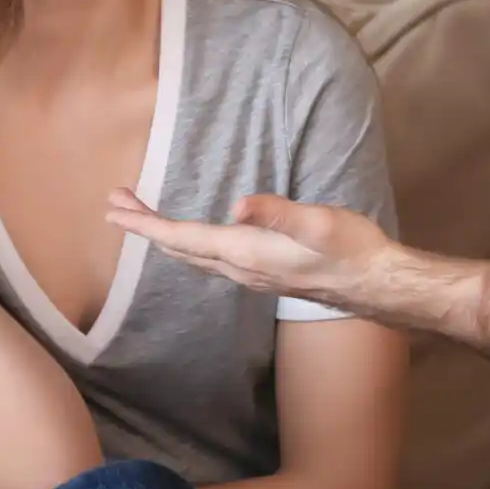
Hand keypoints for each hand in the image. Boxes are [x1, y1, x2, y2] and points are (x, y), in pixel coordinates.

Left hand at [104, 189, 390, 309]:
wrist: (374, 284)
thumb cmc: (350, 250)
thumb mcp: (316, 223)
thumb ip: (276, 214)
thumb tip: (237, 206)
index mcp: (245, 253)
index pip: (183, 238)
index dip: (146, 224)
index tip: (115, 210)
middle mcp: (239, 269)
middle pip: (179, 249)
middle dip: (144, 227)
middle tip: (115, 204)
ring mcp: (249, 276)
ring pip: (193, 257)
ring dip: (163, 237)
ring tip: (141, 218)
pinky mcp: (261, 274)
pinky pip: (210, 261)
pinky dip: (187, 245)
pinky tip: (189, 241)